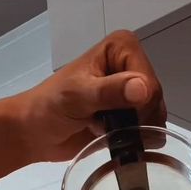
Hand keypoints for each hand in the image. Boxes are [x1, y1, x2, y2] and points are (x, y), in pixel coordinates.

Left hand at [13, 30, 165, 161]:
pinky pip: (148, 130)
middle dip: (137, 119)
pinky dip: (135, 139)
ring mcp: (131, 91)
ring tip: (110, 133)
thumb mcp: (78, 96)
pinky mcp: (128, 115)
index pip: (149, 81)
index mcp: (121, 48)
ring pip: (154, 116)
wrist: (35, 131)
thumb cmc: (50, 107)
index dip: (139, 104)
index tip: (114, 117)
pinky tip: (116, 141)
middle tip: (109, 126)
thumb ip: (109, 92)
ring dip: (136, 131)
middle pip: (154, 99)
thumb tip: (142, 90)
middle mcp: (131, 65)